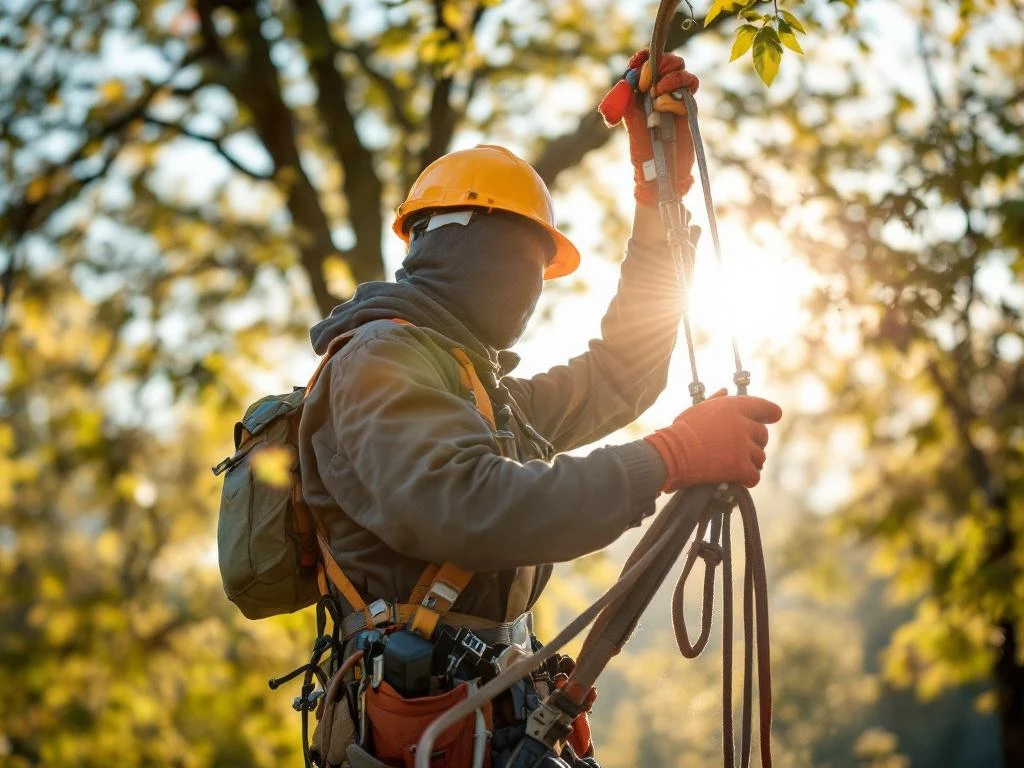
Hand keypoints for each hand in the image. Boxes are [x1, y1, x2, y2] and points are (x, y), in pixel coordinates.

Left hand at [598, 49, 698, 205]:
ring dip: (669, 78)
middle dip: (658, 64)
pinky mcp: (689, 110)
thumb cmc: (641, 145)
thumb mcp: (628, 119)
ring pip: (683, 73)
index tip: (637, 63)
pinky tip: (661, 108)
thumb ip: (625, 99)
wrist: (656, 167)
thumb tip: (627, 79)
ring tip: (655, 94)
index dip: (645, 56)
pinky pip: (687, 93)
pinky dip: (673, 97)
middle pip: (670, 61)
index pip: (650, 61)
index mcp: (648, 88)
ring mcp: (679, 98)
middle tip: (644, 83)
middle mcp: (665, 90)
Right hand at [644, 395, 781, 490]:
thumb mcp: (697, 409)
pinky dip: (748, 478)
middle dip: (755, 442)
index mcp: (733, 406)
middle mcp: (742, 424)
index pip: (765, 408)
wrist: (672, 454)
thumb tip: (725, 390)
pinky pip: (754, 475)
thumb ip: (716, 400)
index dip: (770, 413)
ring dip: (750, 462)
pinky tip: (739, 478)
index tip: (772, 417)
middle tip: (741, 449)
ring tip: (735, 464)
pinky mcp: (740, 466)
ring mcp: (743, 446)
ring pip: (760, 457)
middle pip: (763, 435)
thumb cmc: (681, 431)